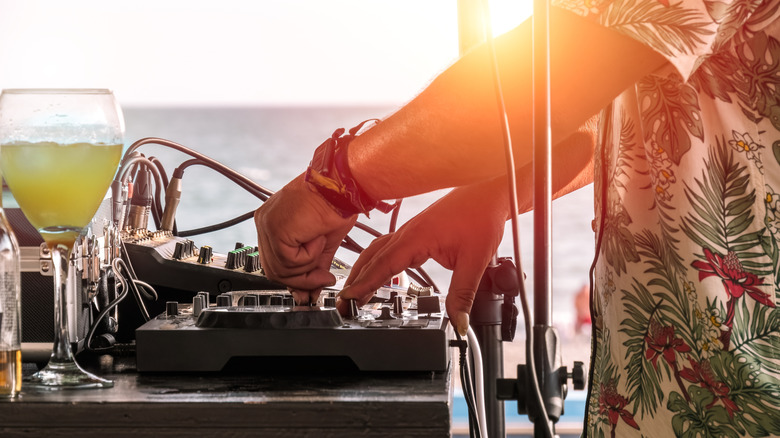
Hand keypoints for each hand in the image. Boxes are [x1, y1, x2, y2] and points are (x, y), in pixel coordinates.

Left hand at [255, 174, 356, 302]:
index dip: (294, 280)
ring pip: (281, 269)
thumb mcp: (323, 245)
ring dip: (308, 264)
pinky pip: (290, 260)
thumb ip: (314, 269)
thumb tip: (312, 294)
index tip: (310, 292)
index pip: (275, 263)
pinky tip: (316, 235)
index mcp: (274, 224)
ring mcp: (267, 225)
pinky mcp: (274, 229)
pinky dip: (309, 254)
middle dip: (301, 280)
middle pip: (274, 271)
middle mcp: (265, 223)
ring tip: (321, 242)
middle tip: (323, 279)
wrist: (343, 188)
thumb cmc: (337, 205)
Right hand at [337, 177, 509, 334]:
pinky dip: (375, 262)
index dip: (364, 284)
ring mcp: (409, 231)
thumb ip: (463, 294)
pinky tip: (375, 272)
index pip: (383, 265)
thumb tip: (459, 322)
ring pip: (377, 251)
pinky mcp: (415, 231)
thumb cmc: (481, 216)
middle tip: (343, 304)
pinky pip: (387, 247)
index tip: (349, 300)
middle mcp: (407, 233)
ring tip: (352, 292)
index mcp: (416, 238)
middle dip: (355, 281)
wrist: (489, 192)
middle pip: (372, 258)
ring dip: (362, 271)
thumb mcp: (474, 260)